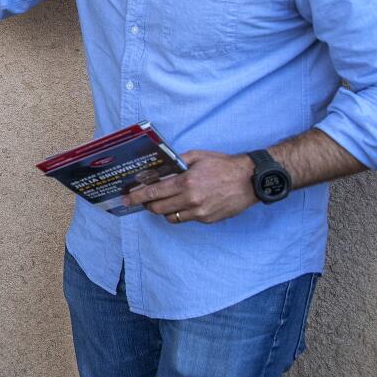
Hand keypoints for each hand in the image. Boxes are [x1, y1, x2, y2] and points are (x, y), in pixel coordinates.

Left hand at [121, 150, 256, 224]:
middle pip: (158, 208)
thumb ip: (176, 163)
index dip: (137, 198)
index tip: (126, 200)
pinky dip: (180, 213)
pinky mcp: (208, 220)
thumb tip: (159, 169)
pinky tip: (184, 203)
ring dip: (163, 210)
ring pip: (170, 217)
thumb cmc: (223, 165)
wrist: (250, 180)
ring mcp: (200, 212)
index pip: (154, 193)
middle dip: (147, 205)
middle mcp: (191, 200)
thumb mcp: (197, 156)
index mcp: (186, 183)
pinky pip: (186, 219)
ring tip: (164, 202)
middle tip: (144, 200)